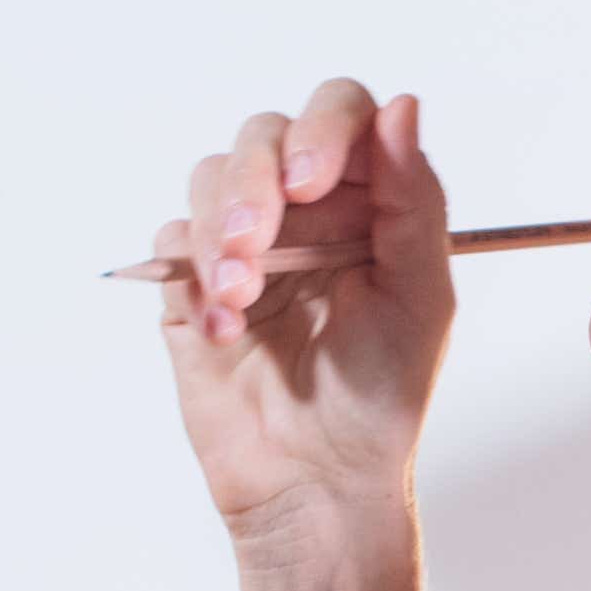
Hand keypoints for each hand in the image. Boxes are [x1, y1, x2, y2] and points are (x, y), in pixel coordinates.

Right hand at [154, 82, 450, 569]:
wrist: (316, 483)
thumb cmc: (382, 399)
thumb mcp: (420, 298)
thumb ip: (413, 200)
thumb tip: (403, 106)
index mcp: (369, 201)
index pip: (342, 114)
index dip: (322, 129)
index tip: (310, 182)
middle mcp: (305, 211)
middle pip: (262, 135)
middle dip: (253, 182)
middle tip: (256, 240)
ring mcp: (245, 244)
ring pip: (209, 179)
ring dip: (220, 231)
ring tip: (241, 298)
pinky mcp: (191, 284)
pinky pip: (170, 242)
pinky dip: (192, 278)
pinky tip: (222, 331)